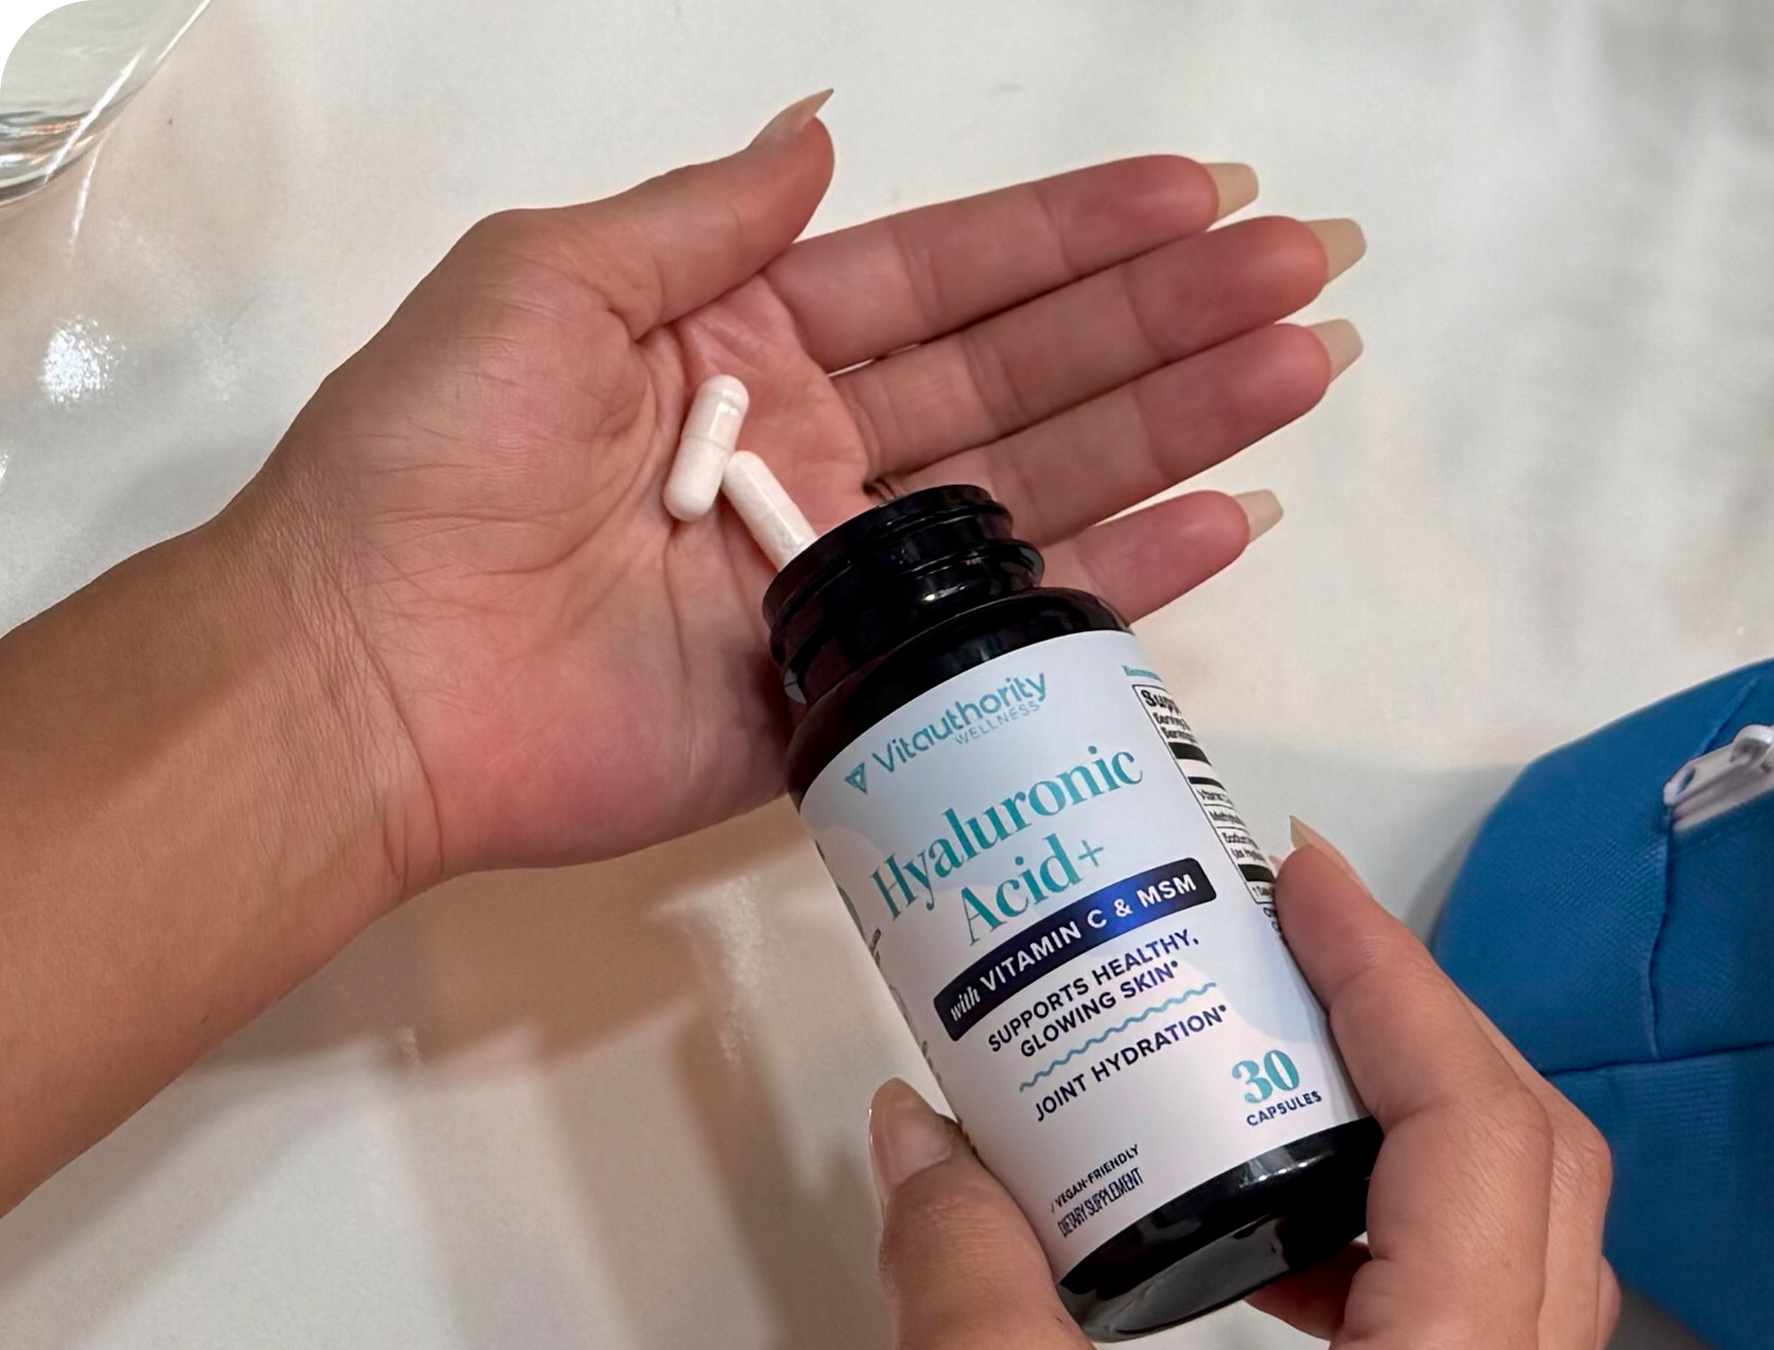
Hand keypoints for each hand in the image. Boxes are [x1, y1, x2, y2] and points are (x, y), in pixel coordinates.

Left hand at [230, 93, 1362, 888]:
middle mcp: (826, 448)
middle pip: (1034, 370)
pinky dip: (1125, 579)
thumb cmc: (434, 462)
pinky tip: (1229, 521)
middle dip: (1171, 317)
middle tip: (1308, 271)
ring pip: (1050, 484)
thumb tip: (819, 141)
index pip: (953, 273)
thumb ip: (701, 221)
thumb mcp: (547, 284)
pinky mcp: (860, 691)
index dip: (1077, 234)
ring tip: (1303, 368)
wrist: (372, 675)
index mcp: (754, 339)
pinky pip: (1012, 627)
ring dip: (1181, 425)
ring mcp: (853, 575)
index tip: (1200, 195)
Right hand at [867, 829, 1618, 1349]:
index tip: (1303, 878)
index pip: (1478, 1127)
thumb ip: (959, 1271)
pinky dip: (1378, 1242)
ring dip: (1402, 1132)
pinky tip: (1260, 1243)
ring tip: (1268, 1068)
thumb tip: (920, 1130)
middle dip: (1409, 1028)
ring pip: (1514, 1250)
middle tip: (1290, 946)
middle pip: (1529, 1166)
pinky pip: (1464, 1326)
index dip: (1395, 976)